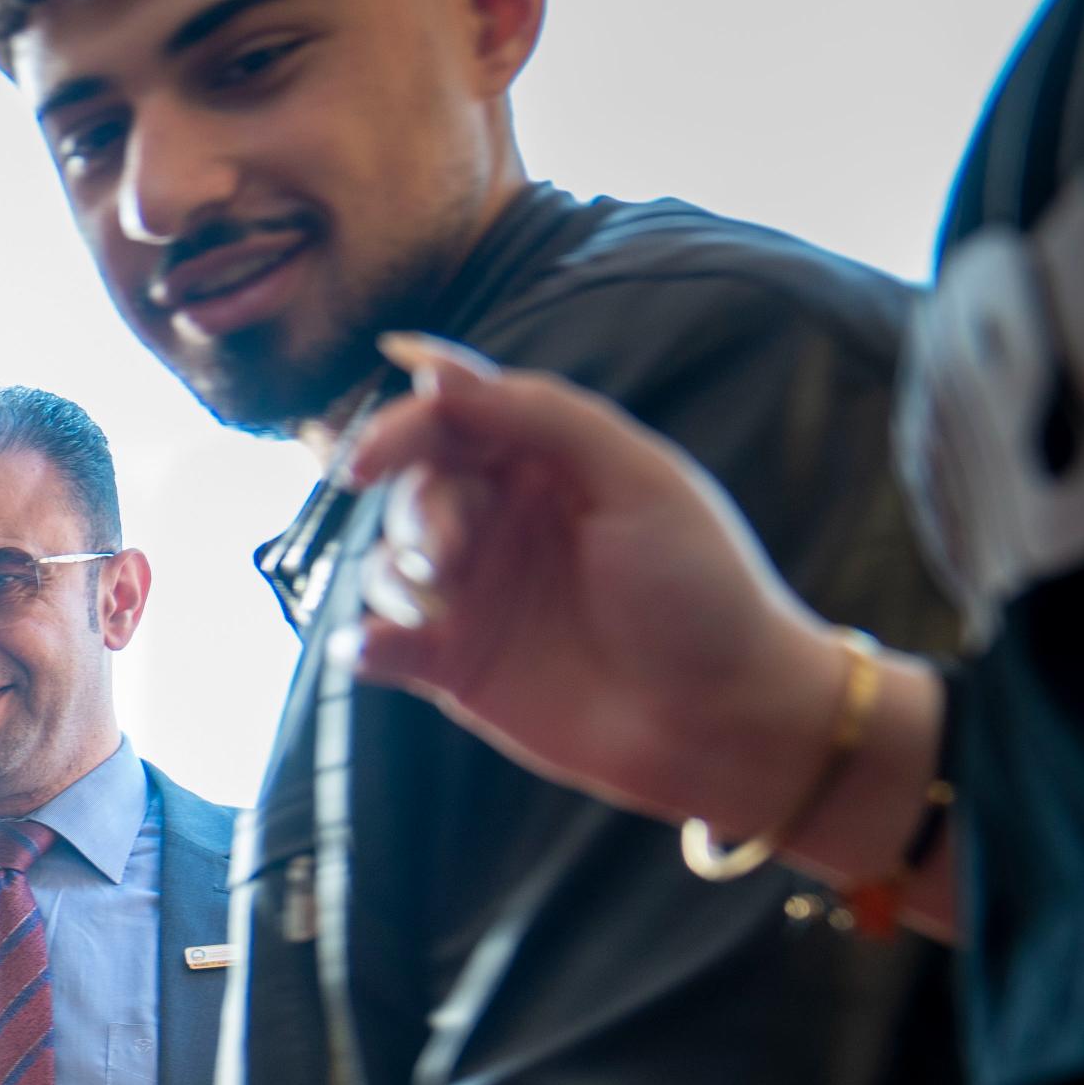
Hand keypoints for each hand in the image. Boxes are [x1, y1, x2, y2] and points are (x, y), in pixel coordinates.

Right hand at [336, 334, 850, 837]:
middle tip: (448, 559)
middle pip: (415, 490)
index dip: (401, 431)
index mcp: (550, 466)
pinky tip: (366, 650)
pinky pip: (382, 643)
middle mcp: (506, 523)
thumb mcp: (636, 481)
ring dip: (396, 578)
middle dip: (416, 515)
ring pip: (390, 564)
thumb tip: (432, 368)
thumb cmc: (699, 591)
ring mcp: (478, 596)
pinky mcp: (456, 666)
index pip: (452, 423)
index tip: (367, 464)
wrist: (721, 717)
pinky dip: (362, 644)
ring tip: (441, 609)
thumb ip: (539, 416)